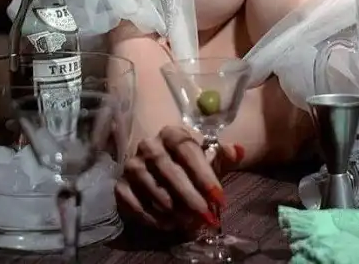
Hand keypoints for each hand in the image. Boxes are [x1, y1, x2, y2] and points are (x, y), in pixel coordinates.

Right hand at [115, 125, 242, 230]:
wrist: (152, 167)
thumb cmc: (185, 162)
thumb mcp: (204, 155)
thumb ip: (221, 154)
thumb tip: (238, 151)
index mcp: (171, 134)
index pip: (188, 151)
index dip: (204, 175)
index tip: (219, 198)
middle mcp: (149, 145)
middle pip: (170, 171)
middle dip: (190, 196)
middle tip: (205, 216)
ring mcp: (132, 165)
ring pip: (153, 189)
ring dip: (173, 209)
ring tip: (189, 223)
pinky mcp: (120, 185)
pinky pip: (135, 205)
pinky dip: (153, 218)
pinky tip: (168, 226)